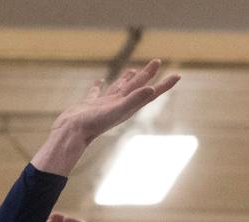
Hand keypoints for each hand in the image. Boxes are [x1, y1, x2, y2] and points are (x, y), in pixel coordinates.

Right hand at [51, 59, 178, 144]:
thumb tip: (151, 89)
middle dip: (147, 74)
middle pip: (137, 87)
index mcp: (127, 106)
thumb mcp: (116, 110)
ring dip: (126, 80)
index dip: (164, 85)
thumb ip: (133, 99)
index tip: (178, 75)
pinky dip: (99, 86)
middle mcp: (118, 105)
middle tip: (157, 61)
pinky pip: (96, 93)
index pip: (150, 93)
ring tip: (132, 70)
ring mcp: (103, 105)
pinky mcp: (89, 105)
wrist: (70, 133)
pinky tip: (100, 81)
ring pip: (118, 89)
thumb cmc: (93, 124)